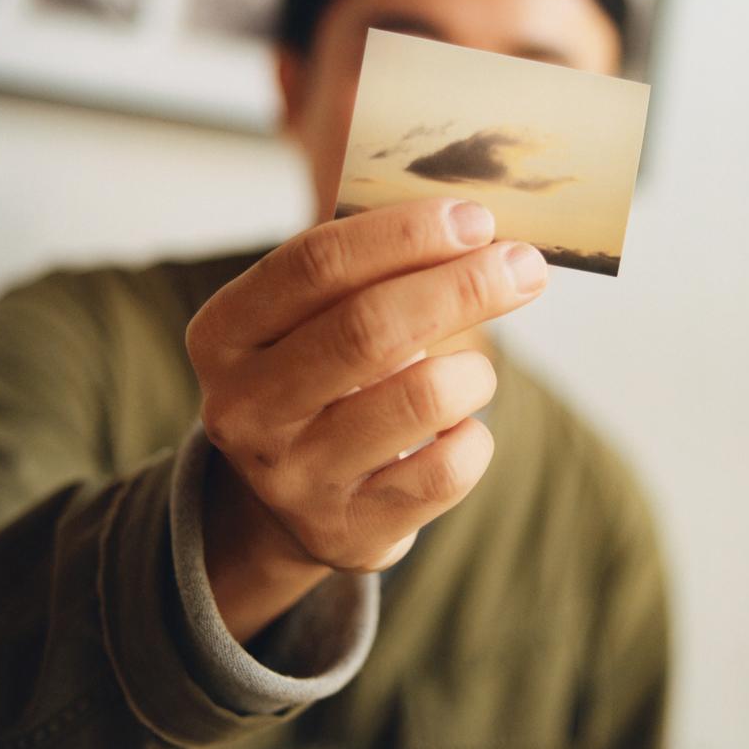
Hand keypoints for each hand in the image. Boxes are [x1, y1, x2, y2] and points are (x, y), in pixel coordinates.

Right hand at [185, 197, 547, 641]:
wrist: (284, 503)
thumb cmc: (318, 378)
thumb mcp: (308, 320)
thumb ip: (366, 266)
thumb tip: (474, 226)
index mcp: (224, 335)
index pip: (314, 265)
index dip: (404, 235)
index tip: (475, 219)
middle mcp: (246, 408)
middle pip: (368, 328)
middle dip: (462, 287)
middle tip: (524, 266)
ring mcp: (294, 477)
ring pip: (419, 400)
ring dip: (473, 372)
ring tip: (475, 372)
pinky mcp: (349, 530)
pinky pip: (447, 470)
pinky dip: (473, 437)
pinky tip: (458, 429)